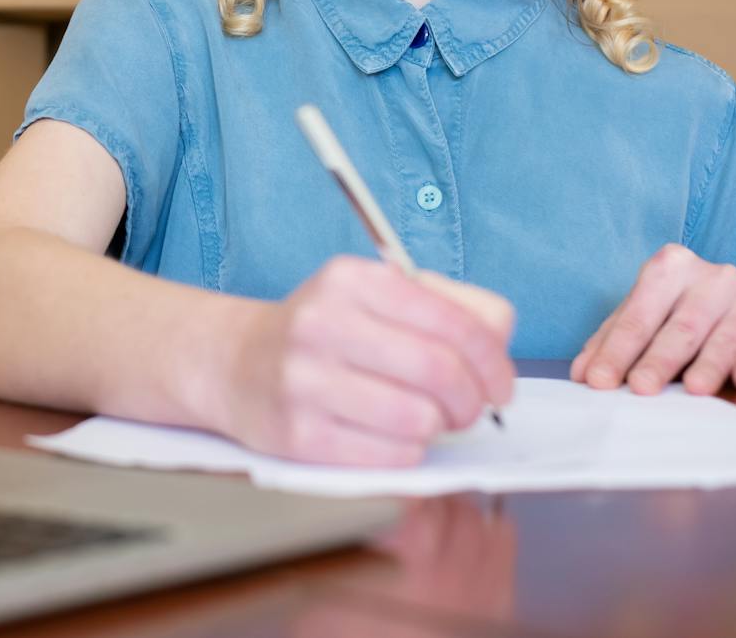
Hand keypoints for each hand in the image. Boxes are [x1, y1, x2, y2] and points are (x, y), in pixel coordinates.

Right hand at [215, 256, 514, 466]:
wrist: (236, 363)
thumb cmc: (325, 332)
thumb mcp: (377, 295)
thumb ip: (449, 306)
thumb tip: (498, 341)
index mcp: (352, 280)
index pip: (454, 322)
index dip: (493, 362)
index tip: (500, 384)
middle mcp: (322, 322)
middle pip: (441, 372)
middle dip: (470, 401)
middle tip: (467, 409)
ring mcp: (305, 380)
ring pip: (419, 419)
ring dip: (435, 428)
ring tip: (420, 418)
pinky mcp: (298, 435)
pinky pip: (390, 456)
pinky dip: (406, 452)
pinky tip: (388, 435)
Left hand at [570, 244, 735, 395]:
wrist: (728, 320)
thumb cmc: (672, 320)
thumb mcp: (639, 324)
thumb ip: (609, 345)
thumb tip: (582, 374)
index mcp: (671, 266)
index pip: (639, 313)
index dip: (616, 350)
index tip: (599, 381)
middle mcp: (713, 278)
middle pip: (681, 325)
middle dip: (658, 360)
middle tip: (640, 388)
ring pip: (726, 335)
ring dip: (710, 364)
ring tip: (695, 390)